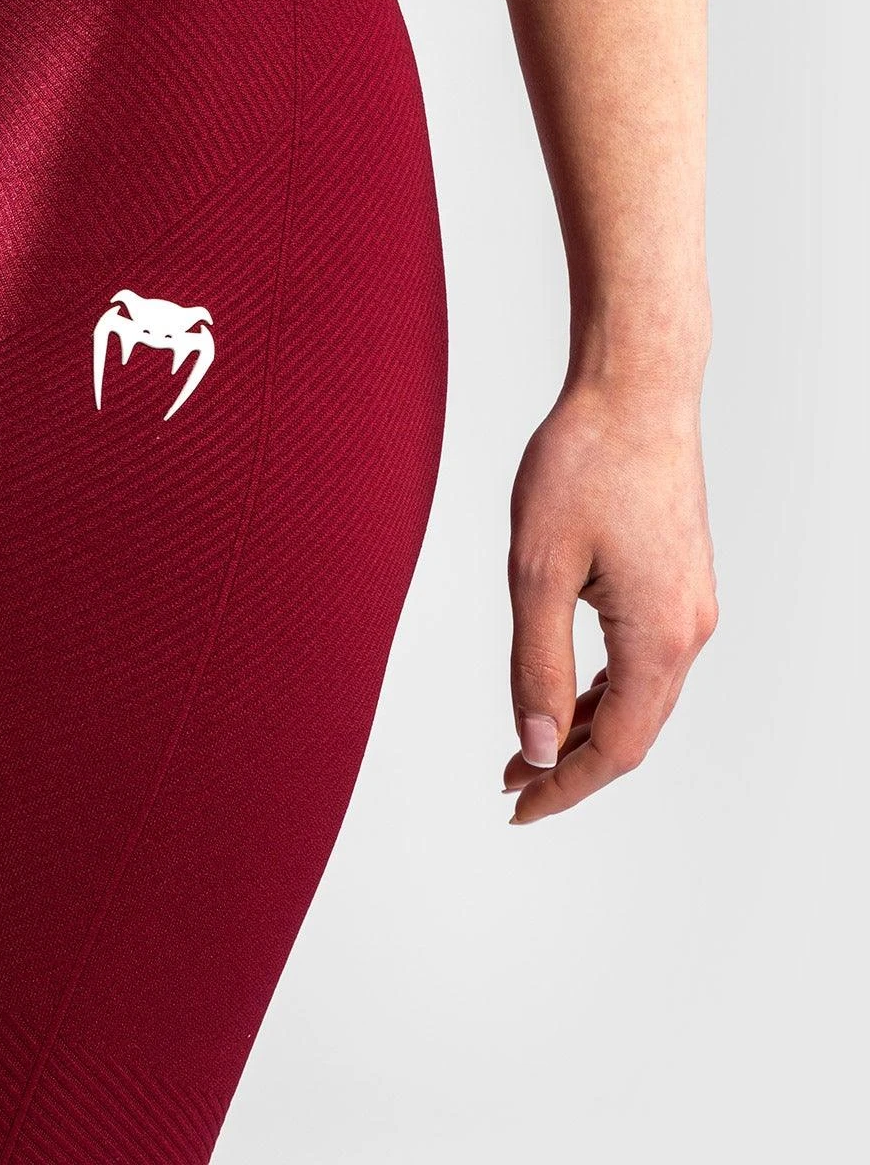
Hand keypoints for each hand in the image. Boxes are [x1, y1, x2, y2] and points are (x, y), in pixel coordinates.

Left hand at [502, 375, 716, 822]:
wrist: (636, 391)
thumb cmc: (582, 464)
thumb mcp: (537, 570)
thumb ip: (535, 664)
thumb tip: (535, 745)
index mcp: (659, 636)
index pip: (615, 746)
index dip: (565, 786)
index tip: (516, 809)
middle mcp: (689, 629)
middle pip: (633, 729)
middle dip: (571, 764)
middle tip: (509, 785)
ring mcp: (690, 604)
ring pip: (640, 695)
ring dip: (584, 725)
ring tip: (525, 748)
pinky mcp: (680, 580)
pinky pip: (644, 658)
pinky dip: (603, 685)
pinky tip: (564, 693)